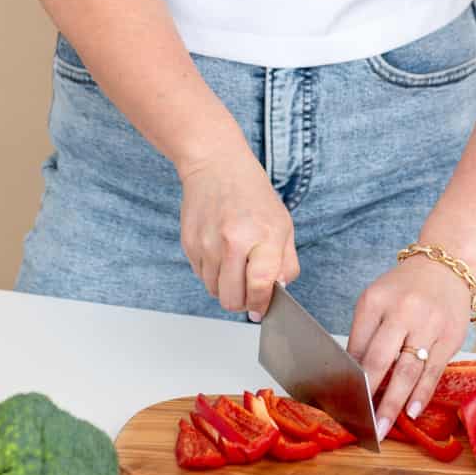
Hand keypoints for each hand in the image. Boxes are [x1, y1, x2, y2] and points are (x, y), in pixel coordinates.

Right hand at [176, 142, 298, 317]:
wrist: (216, 165)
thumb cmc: (251, 192)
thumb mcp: (283, 224)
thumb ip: (286, 262)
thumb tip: (279, 291)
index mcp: (263, 236)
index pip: (260, 287)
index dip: (261, 304)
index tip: (262, 308)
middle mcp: (233, 242)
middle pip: (232, 299)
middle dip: (243, 302)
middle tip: (249, 290)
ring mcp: (207, 244)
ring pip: (215, 292)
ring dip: (226, 287)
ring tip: (235, 265)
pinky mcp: (189, 244)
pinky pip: (201, 276)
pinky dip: (213, 273)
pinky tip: (220, 252)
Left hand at [346, 256, 473, 438]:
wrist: (447, 267)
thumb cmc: (405, 289)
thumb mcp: (377, 300)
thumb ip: (366, 335)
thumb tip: (353, 377)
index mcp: (375, 301)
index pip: (358, 346)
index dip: (349, 377)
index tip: (342, 401)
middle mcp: (402, 311)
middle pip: (380, 359)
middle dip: (368, 394)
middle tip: (360, 422)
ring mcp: (428, 325)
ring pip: (408, 370)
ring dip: (394, 402)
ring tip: (383, 426)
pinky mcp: (450, 337)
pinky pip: (433, 371)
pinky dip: (421, 394)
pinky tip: (412, 411)